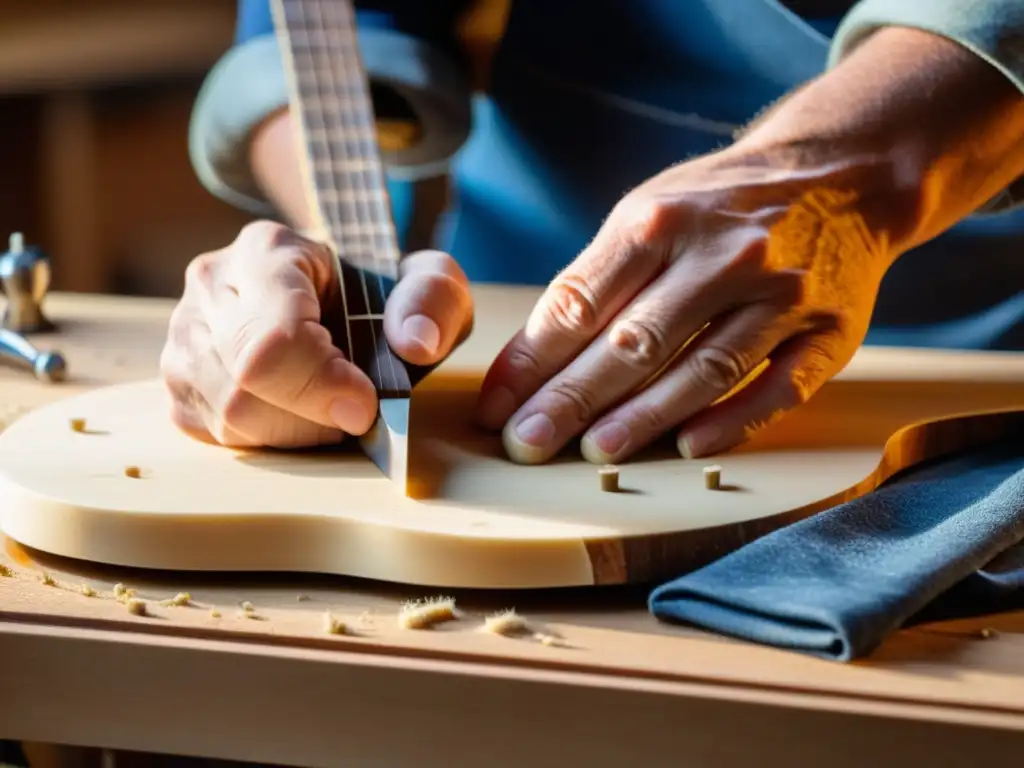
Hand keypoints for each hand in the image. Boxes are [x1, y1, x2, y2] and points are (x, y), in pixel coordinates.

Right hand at [161, 220, 472, 447]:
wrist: (335, 288)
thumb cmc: (378, 290)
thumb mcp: (426, 281)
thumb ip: (433, 299)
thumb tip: (415, 342)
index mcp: (267, 251)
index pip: (272, 343)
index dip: (321, 388)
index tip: (364, 404)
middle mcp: (210, 286)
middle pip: (241, 393)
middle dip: (310, 419)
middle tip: (352, 406)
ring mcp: (183, 333)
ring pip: (225, 419)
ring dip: (291, 432)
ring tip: (326, 405)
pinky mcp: (178, 378)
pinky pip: (212, 433)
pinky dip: (265, 438)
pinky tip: (295, 411)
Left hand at [475, 144, 900, 463]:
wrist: (839, 173)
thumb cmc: (719, 206)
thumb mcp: (649, 212)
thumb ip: (596, 279)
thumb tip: (531, 361)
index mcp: (661, 221)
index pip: (580, 303)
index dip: (531, 363)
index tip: (496, 407)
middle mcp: (723, 255)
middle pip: (633, 342)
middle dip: (570, 401)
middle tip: (526, 444)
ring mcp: (782, 294)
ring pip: (702, 370)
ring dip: (642, 419)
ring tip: (593, 454)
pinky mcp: (829, 331)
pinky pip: (778, 387)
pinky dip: (732, 421)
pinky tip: (688, 447)